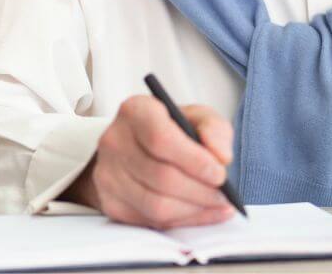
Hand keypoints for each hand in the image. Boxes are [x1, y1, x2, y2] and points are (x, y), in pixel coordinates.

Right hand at [63, 95, 235, 228]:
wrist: (138, 147)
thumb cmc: (173, 129)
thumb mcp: (197, 117)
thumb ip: (215, 129)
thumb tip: (221, 157)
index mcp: (136, 111)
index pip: (161, 139)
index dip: (194, 160)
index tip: (220, 173)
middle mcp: (114, 141)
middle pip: (161, 176)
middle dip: (200, 190)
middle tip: (224, 195)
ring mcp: (107, 175)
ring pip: (156, 204)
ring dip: (194, 209)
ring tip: (218, 205)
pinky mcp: (110, 203)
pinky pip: (151, 221)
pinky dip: (184, 220)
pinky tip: (203, 212)